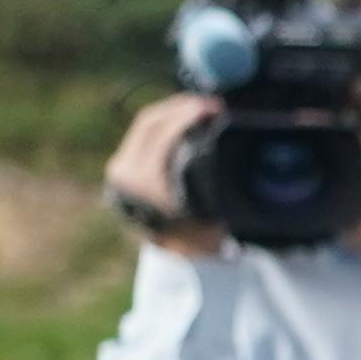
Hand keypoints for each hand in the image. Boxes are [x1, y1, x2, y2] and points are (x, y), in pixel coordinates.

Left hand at [100, 95, 225, 258]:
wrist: (177, 257)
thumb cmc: (205, 234)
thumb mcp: (216, 208)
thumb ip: (221, 179)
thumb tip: (241, 148)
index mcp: (144, 184)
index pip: (160, 133)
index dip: (187, 114)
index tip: (213, 106)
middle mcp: (124, 175)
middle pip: (150, 123)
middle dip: (181, 107)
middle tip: (210, 102)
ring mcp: (120, 170)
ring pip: (145, 126)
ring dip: (173, 111)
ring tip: (201, 106)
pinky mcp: (122, 166)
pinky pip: (143, 135)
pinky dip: (166, 122)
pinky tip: (186, 118)